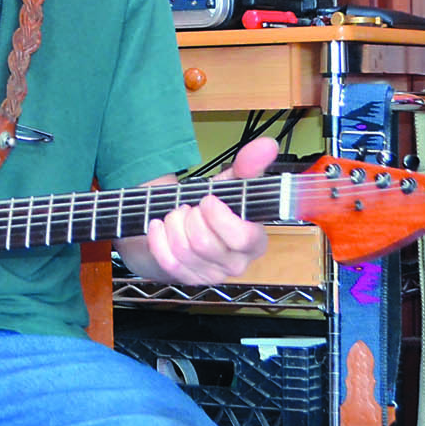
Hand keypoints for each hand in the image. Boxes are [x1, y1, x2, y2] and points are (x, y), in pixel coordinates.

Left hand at [134, 137, 277, 286]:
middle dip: (189, 216)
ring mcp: (210, 275)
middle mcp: (236, 264)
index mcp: (255, 241)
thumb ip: (248, 166)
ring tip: (176, 214)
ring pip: (183, 249)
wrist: (182, 228)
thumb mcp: (229, 185)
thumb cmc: (211, 209)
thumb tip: (267, 145)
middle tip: (189, 206)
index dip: (219, 216)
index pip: (242, 238)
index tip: (207, 199)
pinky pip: (167, 259)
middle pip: (204, 242)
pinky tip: (159, 226)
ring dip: (173, 223)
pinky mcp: (186, 279)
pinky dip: (157, 237)